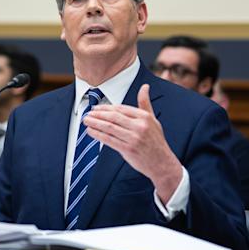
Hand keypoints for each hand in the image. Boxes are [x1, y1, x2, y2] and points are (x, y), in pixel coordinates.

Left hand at [83, 84, 182, 203]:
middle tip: (88, 113)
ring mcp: (133, 138)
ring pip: (109, 128)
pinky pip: (109, 140)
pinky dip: (98, 135)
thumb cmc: (156, 140)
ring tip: (86, 121)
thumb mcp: (153, 120)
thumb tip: (145, 86)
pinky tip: (91, 132)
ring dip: (95, 123)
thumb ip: (145, 103)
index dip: (106, 107)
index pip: (121, 109)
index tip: (96, 108)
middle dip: (98, 114)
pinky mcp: (128, 149)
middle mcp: (139, 126)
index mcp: (144, 117)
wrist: (162, 163)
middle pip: (113, 117)